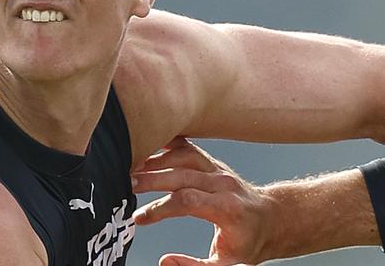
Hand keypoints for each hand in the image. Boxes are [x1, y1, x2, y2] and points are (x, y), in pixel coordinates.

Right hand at [131, 137, 272, 264]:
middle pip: (180, 173)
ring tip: (130, 167)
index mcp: (227, 207)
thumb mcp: (228, 264)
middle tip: (125, 184)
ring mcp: (217, 168)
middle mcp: (222, 182)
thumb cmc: (248, 243)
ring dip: (154, 159)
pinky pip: (186, 146)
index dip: (159, 209)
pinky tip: (147, 146)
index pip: (186, 201)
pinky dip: (165, 145)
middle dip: (150, 178)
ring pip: (182, 154)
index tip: (139, 219)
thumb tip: (164, 261)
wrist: (272, 219)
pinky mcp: (211, 161)